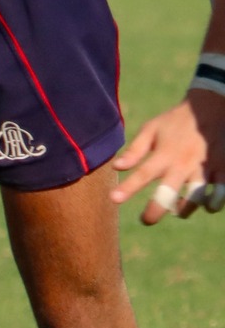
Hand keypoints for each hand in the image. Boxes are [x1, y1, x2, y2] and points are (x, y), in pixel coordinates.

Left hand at [110, 93, 224, 223]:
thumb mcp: (152, 129)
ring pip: (198, 197)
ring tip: (177, 211)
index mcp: (164, 153)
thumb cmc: (177, 121)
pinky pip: (222, 192)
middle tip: (147, 220)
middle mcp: (184, 163)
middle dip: (156, 210)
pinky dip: (215, 203)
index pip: (142, 173)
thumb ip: (135, 150)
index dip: (128, 188)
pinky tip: (208, 205)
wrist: (213, 107)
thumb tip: (117, 167)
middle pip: (169, 192)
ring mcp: (206, 167)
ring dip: (186, 209)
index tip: (114, 199)